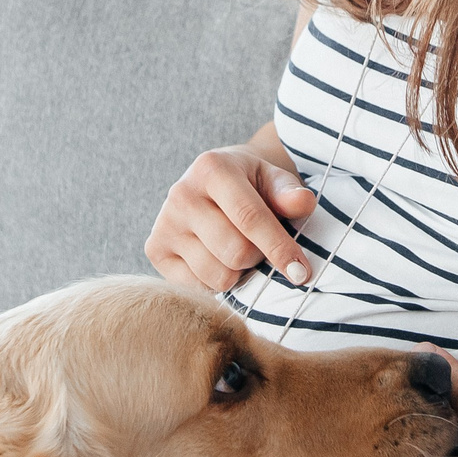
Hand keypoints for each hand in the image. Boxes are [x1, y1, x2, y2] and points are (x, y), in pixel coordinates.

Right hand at [145, 144, 317, 293]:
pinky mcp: (155, 250)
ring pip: (218, 275)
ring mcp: (164, 223)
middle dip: (259, 256)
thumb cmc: (252, 183)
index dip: (279, 248)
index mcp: (211, 169)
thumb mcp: (274, 179)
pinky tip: (217, 258)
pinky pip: (198, 287)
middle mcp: (181, 194)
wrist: (214, 181)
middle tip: (259, 245)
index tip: (302, 273)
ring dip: (239, 271)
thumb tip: (302, 203)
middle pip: (235, 252)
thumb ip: (290, 193)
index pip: (249, 218)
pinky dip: (217, 281)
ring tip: (237, 248)